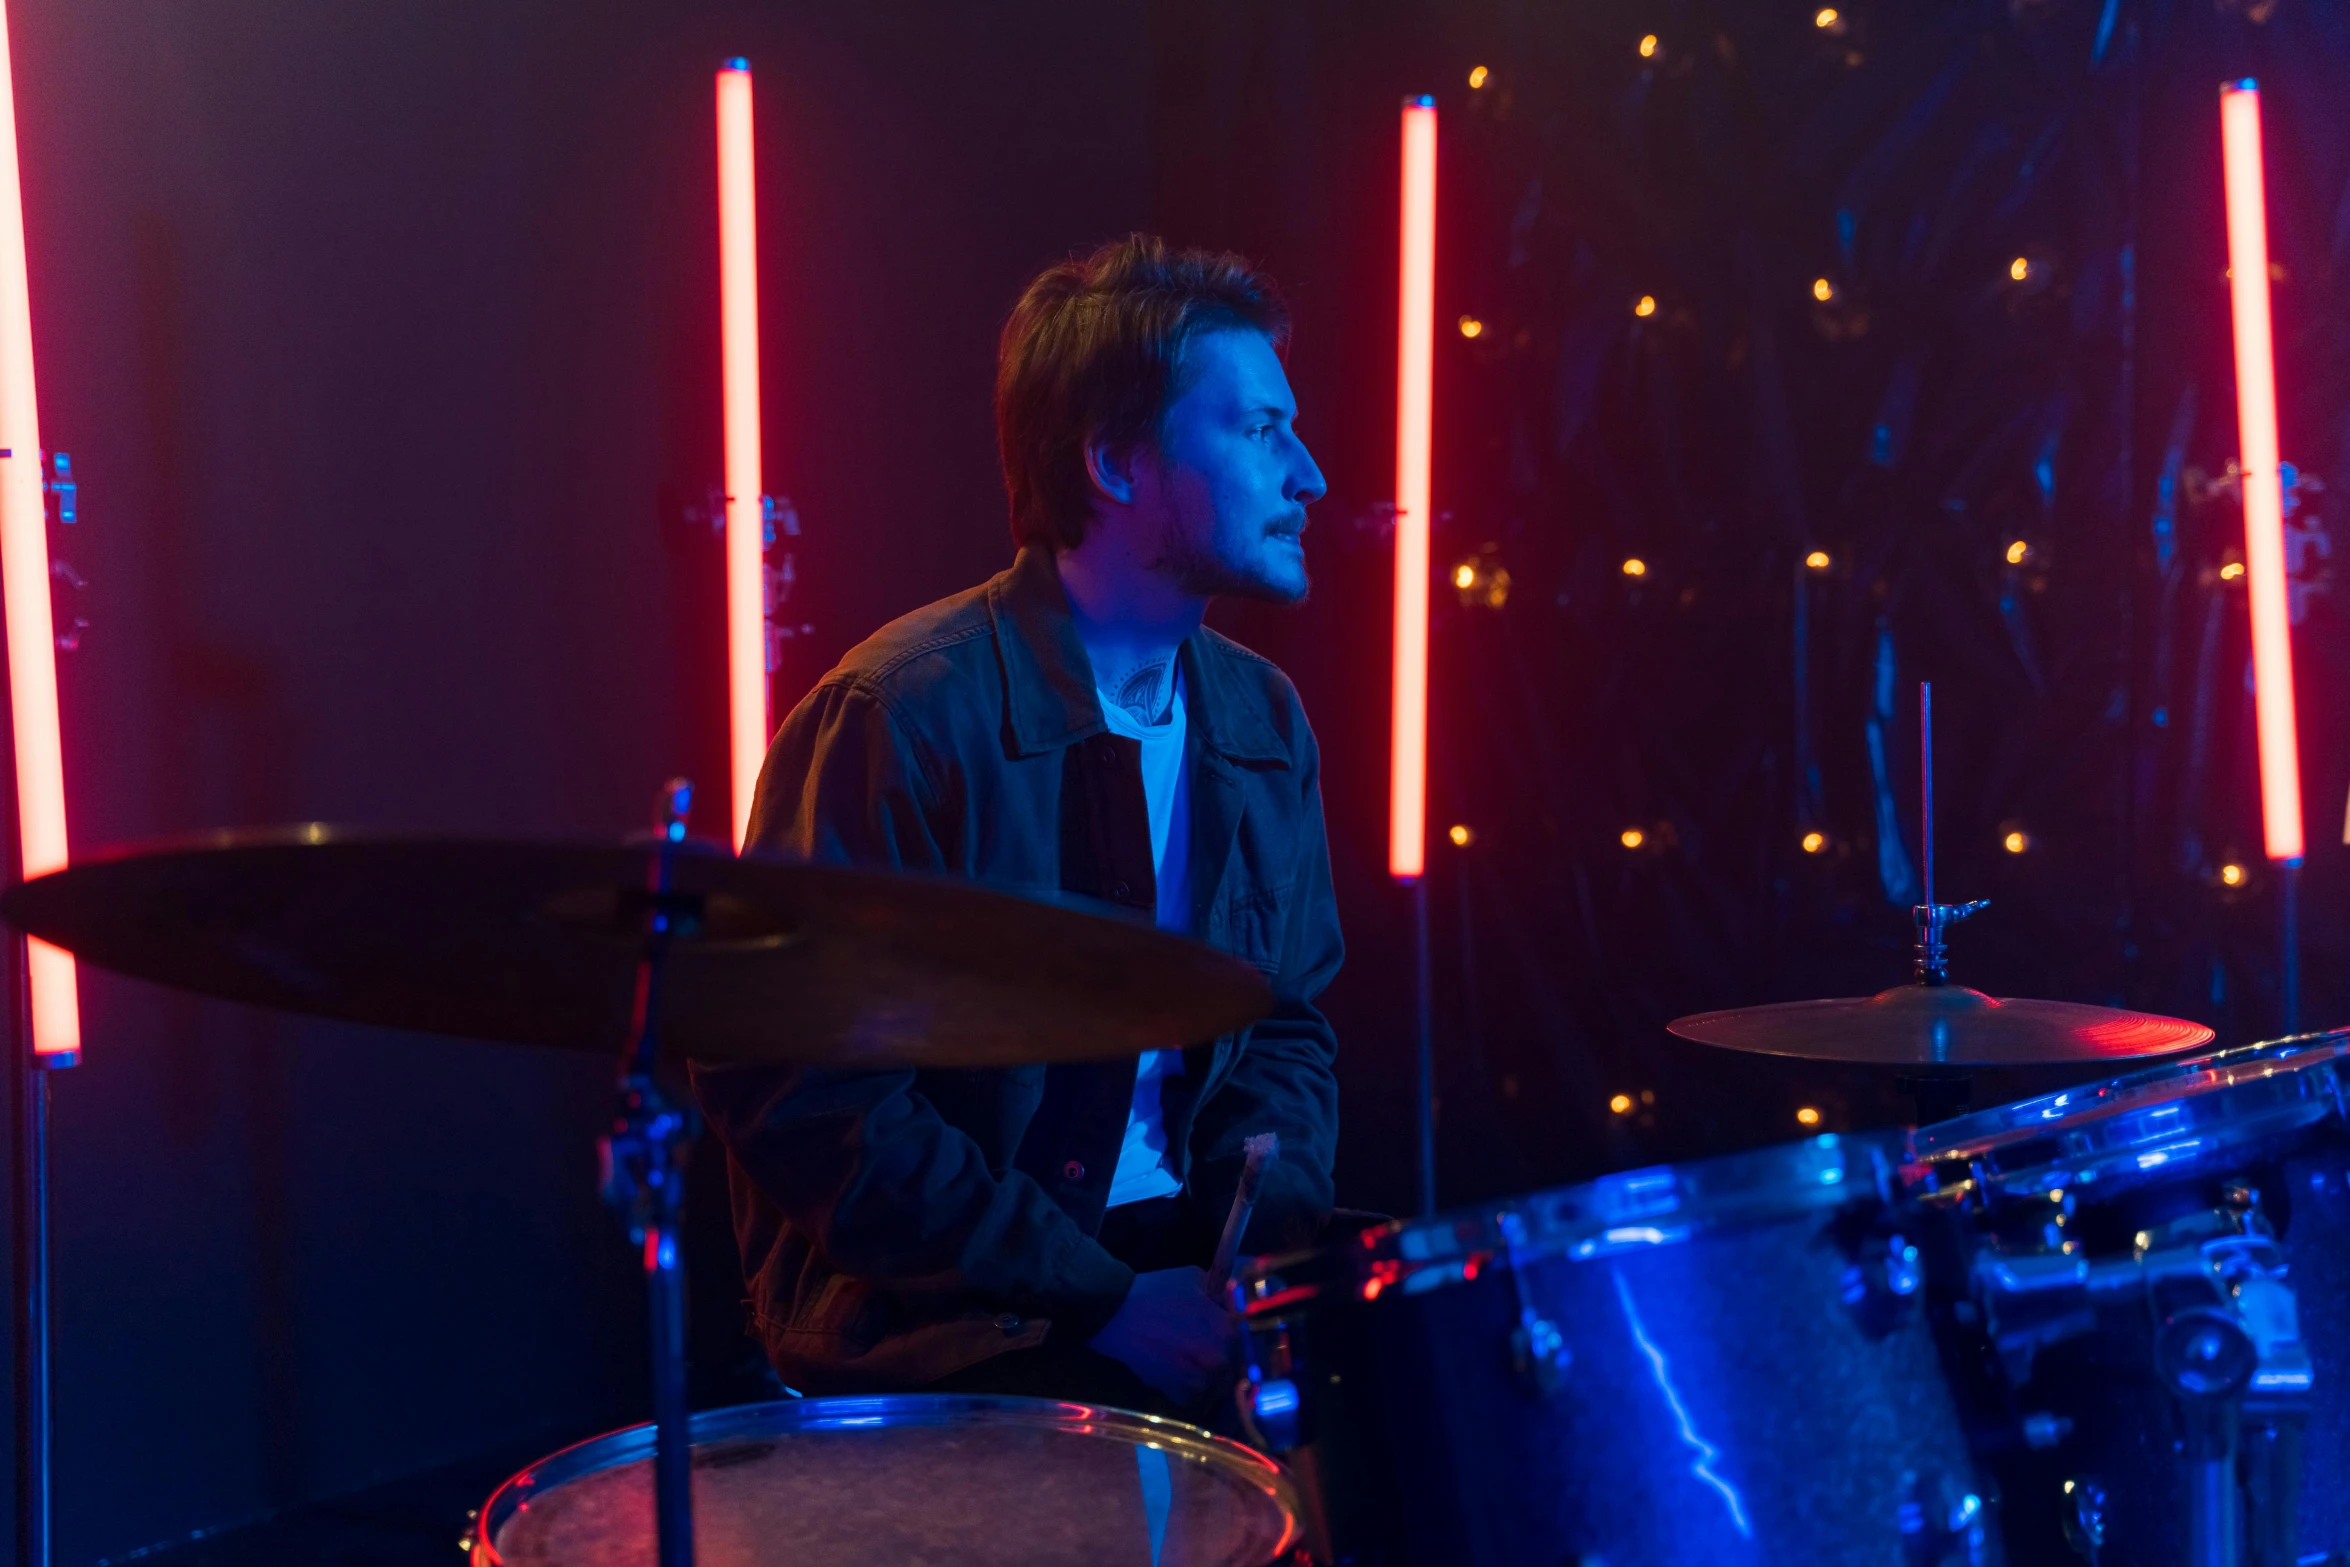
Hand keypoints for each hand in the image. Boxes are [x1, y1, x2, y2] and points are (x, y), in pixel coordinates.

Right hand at [1088, 1265, 1237, 1406]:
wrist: (1118, 1313)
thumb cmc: (1156, 1292)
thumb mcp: (1194, 1279)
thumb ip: (1217, 1292)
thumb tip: (1226, 1302)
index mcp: (1228, 1329)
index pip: (1247, 1348)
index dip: (1236, 1348)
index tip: (1229, 1349)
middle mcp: (1219, 1357)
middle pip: (1231, 1372)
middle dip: (1221, 1368)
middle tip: (1205, 1361)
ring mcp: (1199, 1378)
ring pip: (1213, 1389)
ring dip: (1204, 1383)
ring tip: (1188, 1371)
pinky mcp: (1177, 1392)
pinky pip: (1191, 1400)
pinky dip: (1185, 1394)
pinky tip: (1174, 1378)